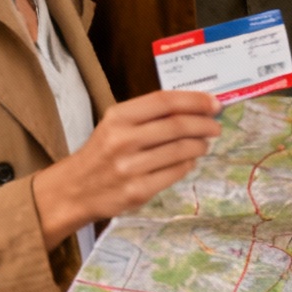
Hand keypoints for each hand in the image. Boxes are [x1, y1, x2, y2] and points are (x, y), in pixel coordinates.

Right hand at [32, 90, 220, 247]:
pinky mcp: (138, 191)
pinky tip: (189, 161)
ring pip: (180, 151)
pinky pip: (175, 173)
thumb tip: (195, 107)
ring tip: (204, 143)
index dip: (194, 100)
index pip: (164, 102)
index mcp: (118, 117)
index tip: (214, 103)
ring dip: (200, 145)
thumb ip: (149, 115)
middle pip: (177, 126)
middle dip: (204, 124)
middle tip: (216, 126)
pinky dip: (188, 164)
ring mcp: (130, 168)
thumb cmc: (102, 151)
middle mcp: (123, 140)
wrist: (75, 189)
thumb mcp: (115, 124)